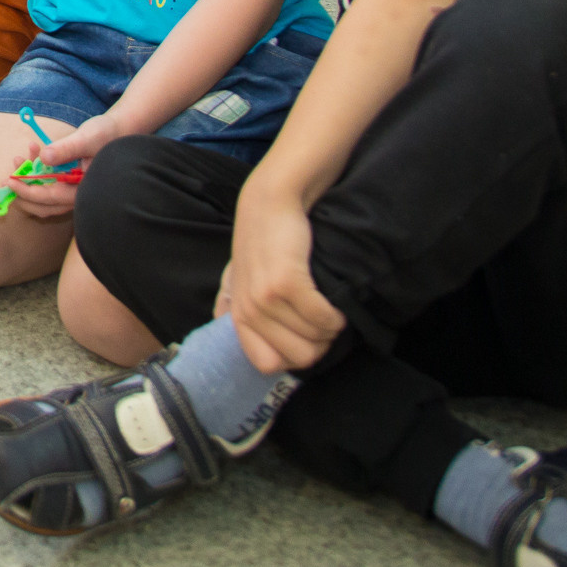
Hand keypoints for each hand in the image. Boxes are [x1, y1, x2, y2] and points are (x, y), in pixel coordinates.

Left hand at [7, 113, 120, 218]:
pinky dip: (38, 172)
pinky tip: (34, 151)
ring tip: (20, 158)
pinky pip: (50, 184)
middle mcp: (79, 196)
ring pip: (45, 195)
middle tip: (7, 177)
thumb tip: (44, 157)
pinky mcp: (72, 183)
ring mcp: (75, 191)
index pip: (50, 198)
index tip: (9, 181)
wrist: (121, 130)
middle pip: (45, 205)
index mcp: (84, 191)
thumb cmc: (107, 134)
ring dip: (29, 180)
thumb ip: (67, 148)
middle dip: (24, 191)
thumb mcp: (86, 138)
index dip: (27, 191)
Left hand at [217, 187, 344, 372]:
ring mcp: (266, 299)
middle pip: (300, 358)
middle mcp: (249, 311)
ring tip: (328, 304)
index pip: (266, 365)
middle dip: (320, 344)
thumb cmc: (262, 241)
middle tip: (324, 321)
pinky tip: (335, 300)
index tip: (304, 337)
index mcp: (238, 315)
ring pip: (316, 339)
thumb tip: (230, 326)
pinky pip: (324, 319)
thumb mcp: (238, 275)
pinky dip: (337, 315)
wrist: (271, 202)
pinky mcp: (287, 284)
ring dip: (331, 326)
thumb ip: (233, 303)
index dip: (293, 357)